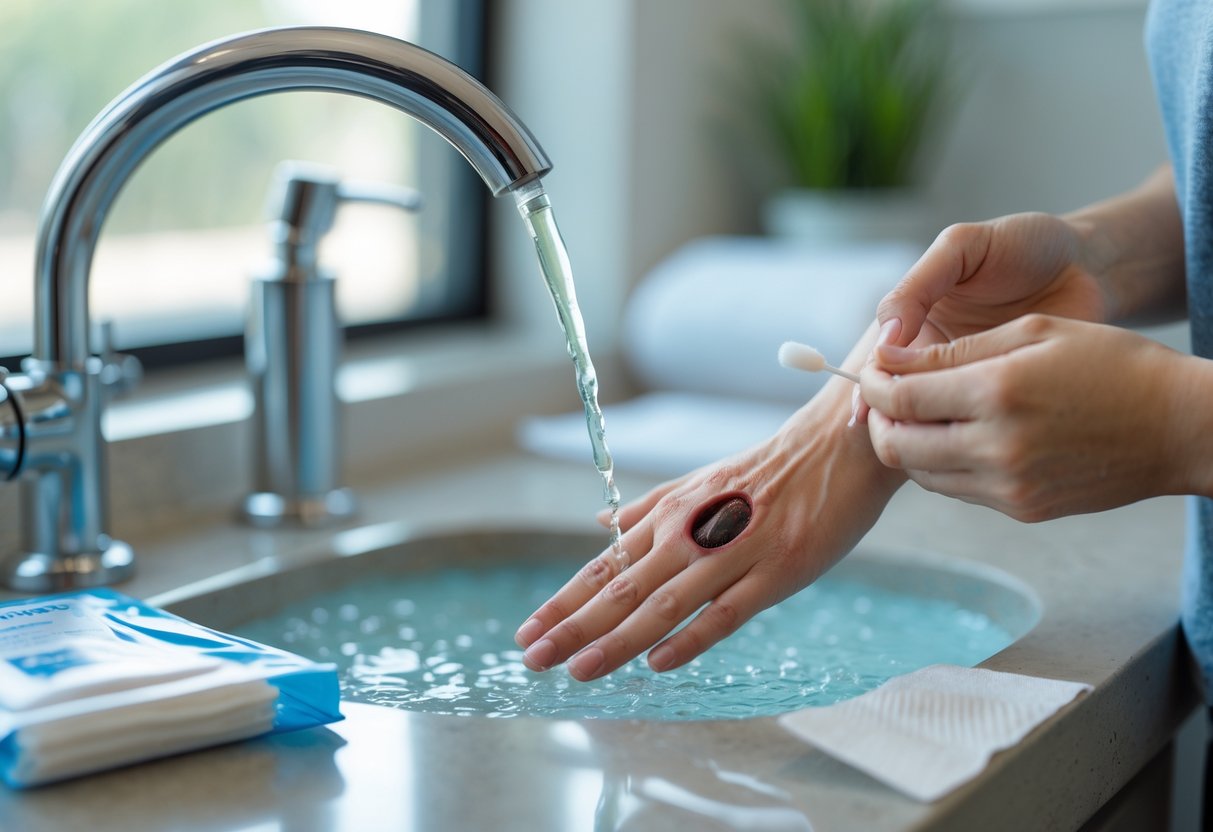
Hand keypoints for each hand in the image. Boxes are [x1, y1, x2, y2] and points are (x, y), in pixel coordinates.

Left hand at [514, 382, 902, 680]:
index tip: (526, 632)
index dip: (563, 602)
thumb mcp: (698, 484)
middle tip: (533, 658)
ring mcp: (733, 553)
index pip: (604, 567)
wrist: (836, 448)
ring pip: (664, 604)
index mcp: (670, 516)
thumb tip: (600, 523)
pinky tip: (659, 663)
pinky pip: (727, 611)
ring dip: (618, 638)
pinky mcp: (776, 571)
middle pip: (622, 589)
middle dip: (573, 626)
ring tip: (578, 669)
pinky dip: (691, 637)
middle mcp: (691, 534)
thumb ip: (648, 508)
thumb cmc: (765, 472)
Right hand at [849, 212, 1109, 426]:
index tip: (870, 406)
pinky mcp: (1011, 399)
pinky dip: (973, 439)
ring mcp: (977, 383)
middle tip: (891, 432)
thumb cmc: (1025, 245)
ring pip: (938, 421)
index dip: (871, 390)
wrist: (1090, 262)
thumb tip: (886, 339)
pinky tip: (970, 441)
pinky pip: (986, 426)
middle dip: (892, 420)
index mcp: (918, 327)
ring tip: (930, 435)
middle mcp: (941, 360)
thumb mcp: (963, 248)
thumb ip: (919, 284)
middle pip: (900, 402)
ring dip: (929, 434)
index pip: (879, 368)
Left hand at [861, 314, 1205, 520]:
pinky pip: (955, 489)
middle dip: (878, 418)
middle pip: (896, 444)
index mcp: (997, 391)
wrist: (1177, 426)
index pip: (898, 398)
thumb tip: (889, 358)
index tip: (870, 369)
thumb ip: (955, 350)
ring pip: (920, 472)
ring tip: (920, 414)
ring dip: (906, 443)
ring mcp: (1008, 486)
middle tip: (884, 396)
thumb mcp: (1033, 333)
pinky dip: (941, 463)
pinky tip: (957, 435)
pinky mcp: (1020, 508)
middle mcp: (996, 445)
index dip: (871, 383)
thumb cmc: (1110, 364)